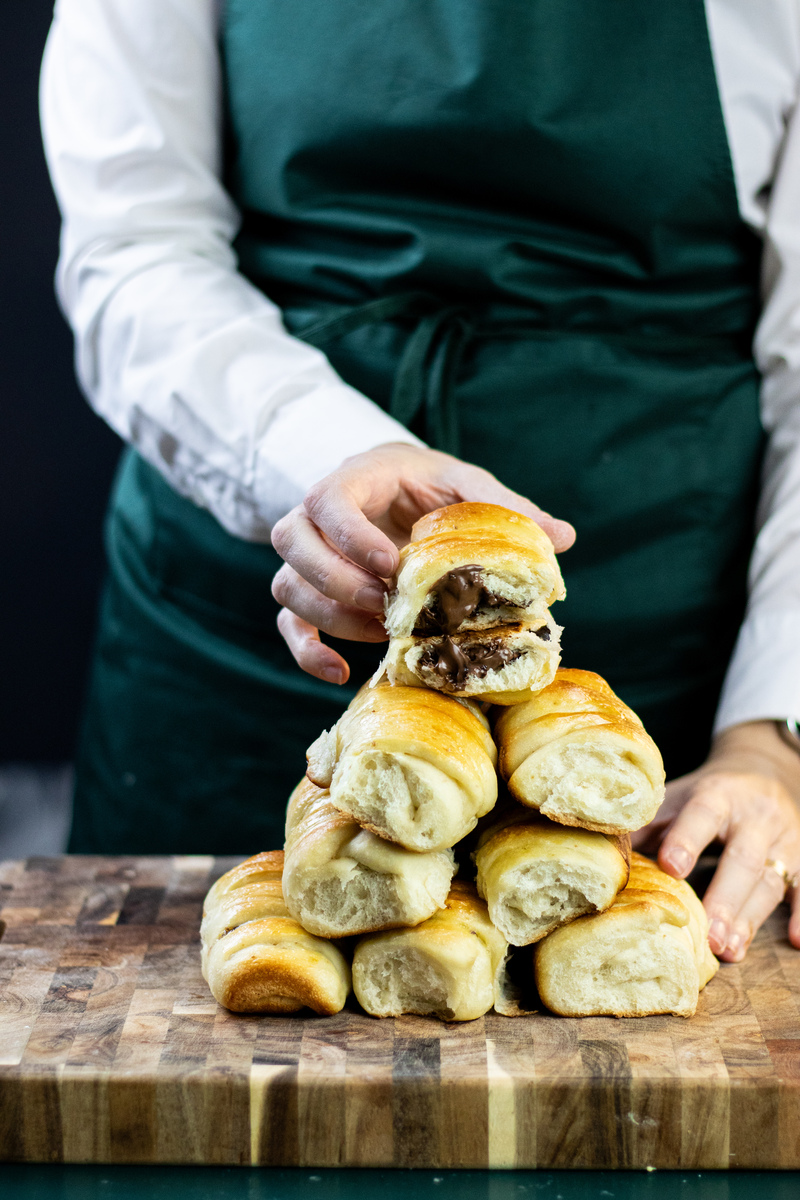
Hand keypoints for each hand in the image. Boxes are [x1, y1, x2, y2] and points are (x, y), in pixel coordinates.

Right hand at [270, 442, 574, 683]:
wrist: (395, 488)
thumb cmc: (429, 485)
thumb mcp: (465, 484)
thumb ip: (505, 505)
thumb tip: (563, 536)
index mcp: (354, 479)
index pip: (328, 499)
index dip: (351, 535)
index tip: (390, 564)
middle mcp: (315, 516)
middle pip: (293, 543)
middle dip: (336, 580)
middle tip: (385, 603)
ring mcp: (306, 557)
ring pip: (287, 586)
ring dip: (330, 614)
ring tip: (382, 632)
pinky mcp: (308, 593)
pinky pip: (288, 625)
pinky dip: (307, 653)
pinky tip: (341, 673)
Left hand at [632, 721, 799, 961]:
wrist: (764, 768)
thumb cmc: (707, 794)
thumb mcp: (676, 797)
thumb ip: (647, 825)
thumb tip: (604, 853)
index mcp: (716, 794)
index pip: (702, 815)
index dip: (687, 839)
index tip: (671, 866)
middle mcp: (754, 815)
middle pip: (743, 858)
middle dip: (724, 898)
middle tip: (707, 935)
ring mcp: (783, 838)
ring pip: (771, 879)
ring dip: (751, 918)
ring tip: (729, 950)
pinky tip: (796, 941)